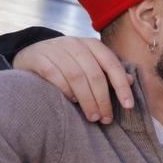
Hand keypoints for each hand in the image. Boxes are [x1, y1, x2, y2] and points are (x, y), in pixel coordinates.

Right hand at [14, 36, 134, 123]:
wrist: (31, 54)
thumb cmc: (68, 63)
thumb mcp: (89, 63)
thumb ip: (108, 71)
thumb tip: (130, 80)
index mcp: (92, 44)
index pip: (112, 65)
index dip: (122, 87)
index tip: (128, 106)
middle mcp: (75, 43)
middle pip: (94, 74)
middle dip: (103, 99)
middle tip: (106, 118)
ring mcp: (55, 49)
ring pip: (76, 77)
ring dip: (87, 100)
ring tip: (92, 117)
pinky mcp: (39, 57)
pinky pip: (55, 75)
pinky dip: (66, 90)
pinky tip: (72, 101)